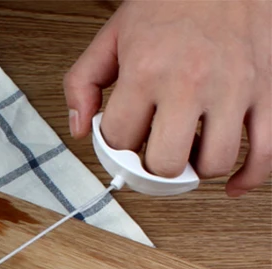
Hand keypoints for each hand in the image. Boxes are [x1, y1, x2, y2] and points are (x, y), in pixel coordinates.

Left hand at [64, 0, 270, 195]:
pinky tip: (231, 184)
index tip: (122, 137)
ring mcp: (234, 88)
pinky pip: (266, 151)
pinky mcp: (267, 89)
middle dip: (153, 167)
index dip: (116, 146)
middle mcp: (192, 82)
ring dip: (196, 170)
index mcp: (147, 70)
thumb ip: (82, 83)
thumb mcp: (113, 34)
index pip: (121, 141)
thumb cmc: (172, 0)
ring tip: (188, 152)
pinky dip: (249, 177)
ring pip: (214, 163)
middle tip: (152, 153)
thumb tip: (81, 129)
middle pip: (166, 163)